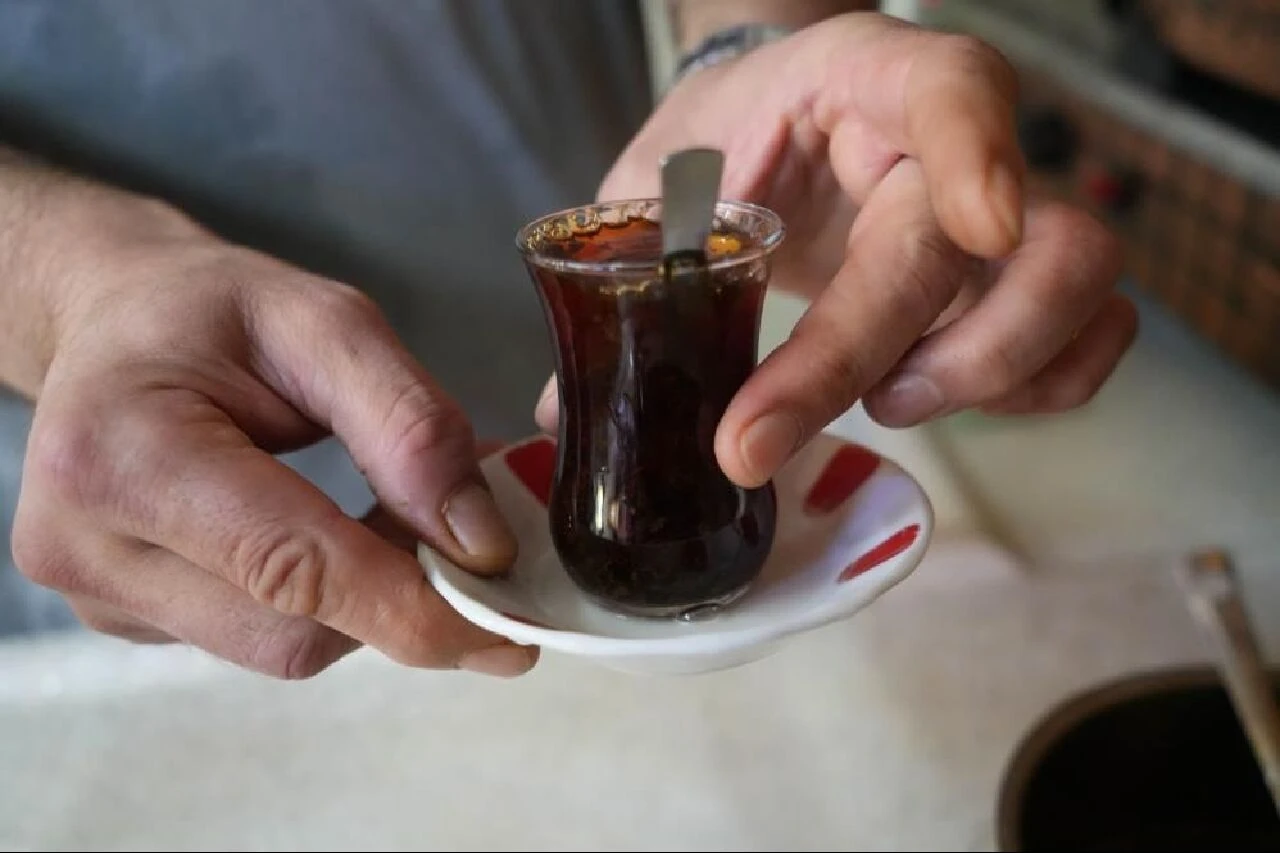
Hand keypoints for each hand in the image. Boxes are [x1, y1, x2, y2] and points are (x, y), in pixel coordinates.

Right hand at [12, 231, 536, 678]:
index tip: (509, 627)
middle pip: (291, 632)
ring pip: (282, 646)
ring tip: (398, 522)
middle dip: (401, 599)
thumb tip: (482, 545)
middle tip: (467, 539)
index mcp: (122, 453)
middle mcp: (88, 544)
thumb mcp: (325, 323)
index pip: (289, 568)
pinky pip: (256, 634)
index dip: (411, 607)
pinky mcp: (125, 618)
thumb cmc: (210, 311)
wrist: (114, 323)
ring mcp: (100, 594)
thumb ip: (409, 425)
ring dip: (366, 601)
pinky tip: (336, 538)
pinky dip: (323, 599)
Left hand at [536, 12, 1133, 488]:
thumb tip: (561, 417)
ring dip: (992, 376)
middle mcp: (952, 141)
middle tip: (835, 412)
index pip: (955, 90)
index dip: (979, 152)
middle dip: (910, 353)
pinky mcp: (1018, 275)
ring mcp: (1003, 209)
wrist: (778, 125)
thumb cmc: (719, 142)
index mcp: (863, 81)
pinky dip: (1035, 389)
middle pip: (998, 244)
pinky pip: (1091, 335)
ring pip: (1082, 288)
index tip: (976, 230)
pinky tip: (939, 394)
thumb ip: (621, 274)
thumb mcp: (655, 181)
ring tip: (891, 401)